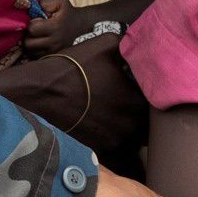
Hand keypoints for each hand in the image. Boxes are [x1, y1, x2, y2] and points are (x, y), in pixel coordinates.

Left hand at [24, 0, 74, 56]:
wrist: (80, 24)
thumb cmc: (67, 11)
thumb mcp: (59, 0)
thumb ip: (44, 2)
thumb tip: (30, 9)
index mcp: (55, 27)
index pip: (32, 30)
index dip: (31, 24)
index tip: (38, 21)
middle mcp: (55, 42)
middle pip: (28, 44)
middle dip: (28, 36)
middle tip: (35, 30)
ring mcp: (54, 52)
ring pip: (30, 53)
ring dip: (31, 44)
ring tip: (38, 36)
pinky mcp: (53, 57)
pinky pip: (36, 57)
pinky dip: (35, 51)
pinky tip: (40, 43)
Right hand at [59, 33, 149, 154]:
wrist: (38, 93)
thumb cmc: (73, 67)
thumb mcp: (105, 45)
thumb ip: (130, 47)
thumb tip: (140, 45)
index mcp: (136, 101)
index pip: (159, 104)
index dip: (153, 97)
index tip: (142, 90)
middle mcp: (130, 126)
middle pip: (147, 125)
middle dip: (142, 116)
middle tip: (130, 104)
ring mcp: (114, 141)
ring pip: (133, 139)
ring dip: (129, 130)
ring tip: (115, 117)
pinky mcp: (97, 151)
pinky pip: (116, 151)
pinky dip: (113, 142)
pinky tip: (102, 128)